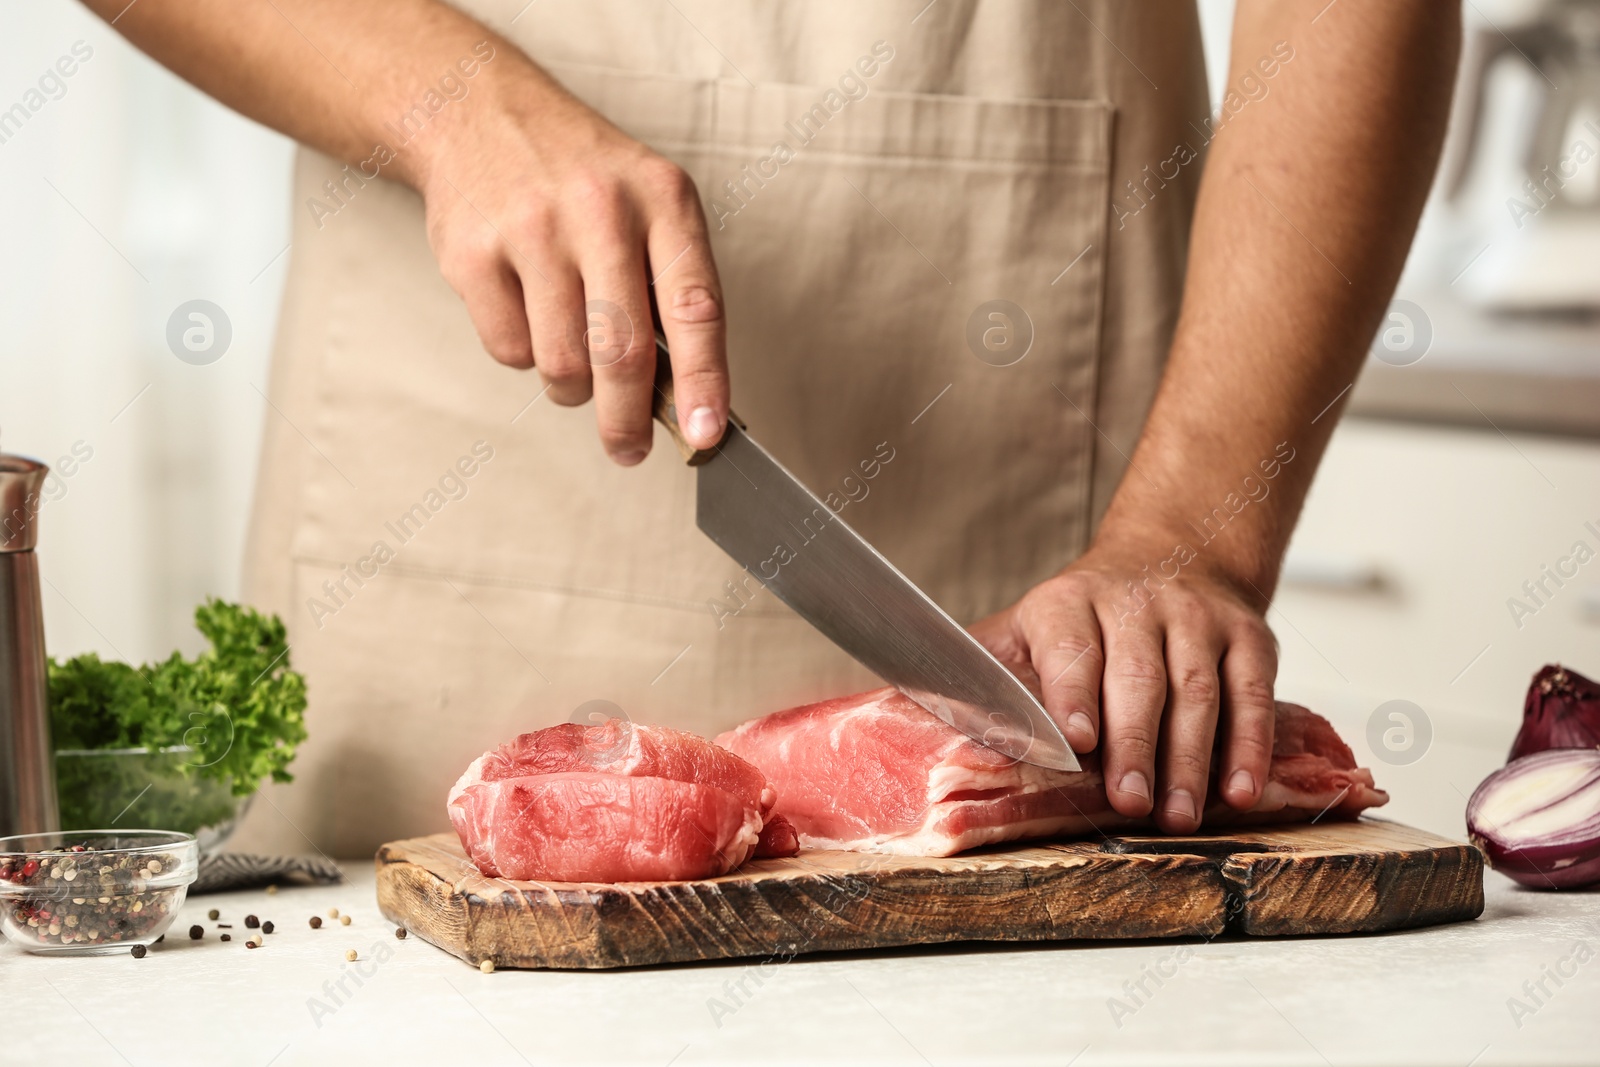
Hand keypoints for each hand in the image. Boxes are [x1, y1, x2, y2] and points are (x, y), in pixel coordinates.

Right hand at [412, 62, 727, 464]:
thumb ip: (672, 288)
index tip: (705, 434)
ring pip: (562, 362)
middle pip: (622, 351)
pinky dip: (524, 354)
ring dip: (571, 386)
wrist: (480, 112)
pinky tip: (528, 311)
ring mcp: (531, 228)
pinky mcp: (472, 252)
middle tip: (628, 448)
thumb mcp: (650, 205)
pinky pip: (509, 349)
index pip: (696, 307)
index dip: (704, 380)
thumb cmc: (583, 179)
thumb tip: (687, 398)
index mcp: (663, 199)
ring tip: (573, 356)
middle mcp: (601, 209)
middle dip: (627, 419)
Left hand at [969, 538, 1278, 833]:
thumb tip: (902, 700)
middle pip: (1138, 677)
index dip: (1075, 694)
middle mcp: (1135, 604)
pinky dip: (1250, 745)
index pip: (1072, 649)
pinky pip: (1253, 693)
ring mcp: (1196, 619)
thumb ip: (976, 674)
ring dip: (1190, 759)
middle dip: (1136, 744)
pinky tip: (1241, 789)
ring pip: (1196, 690)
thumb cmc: (1081, 623)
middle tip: (1131, 802)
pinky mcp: (1248, 636)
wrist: (1171, 556)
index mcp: (1067, 605)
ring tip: (1180, 814)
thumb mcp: (1021, 632)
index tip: (1078, 741)